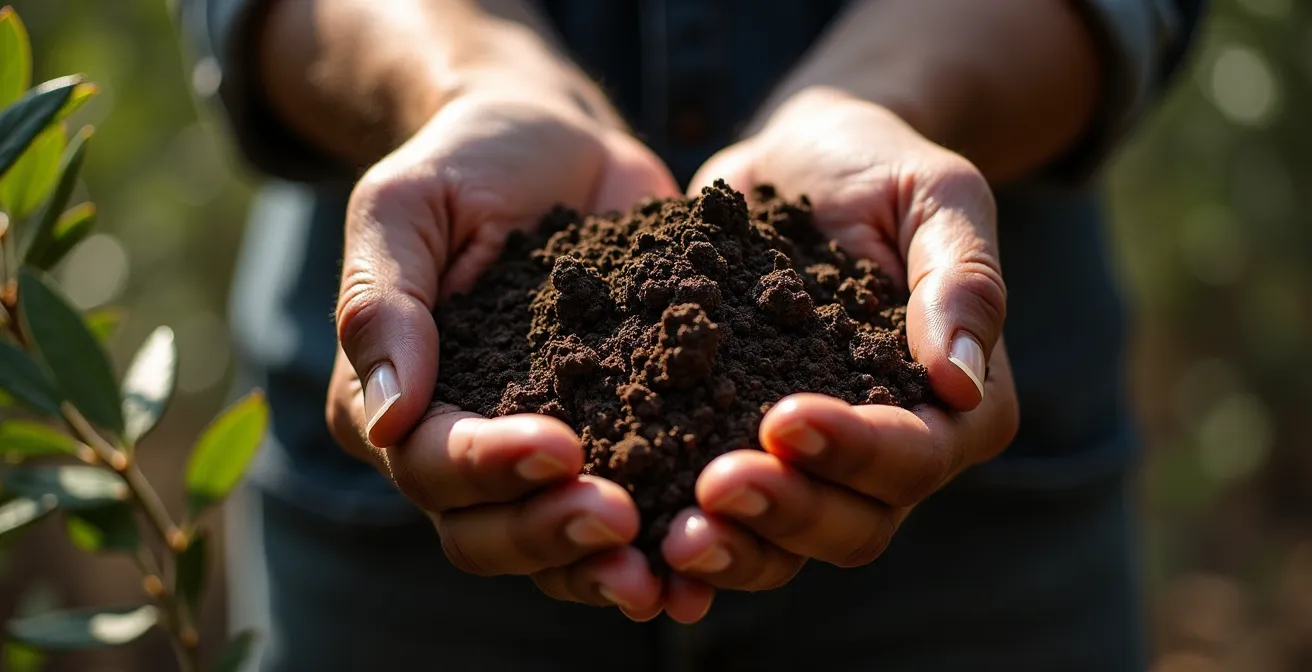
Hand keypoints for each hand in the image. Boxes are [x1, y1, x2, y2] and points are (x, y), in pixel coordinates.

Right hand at [325, 93, 698, 620]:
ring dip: (608, 567)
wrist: (559, 145)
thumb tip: (385, 416)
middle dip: (551, 534)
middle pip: (487, 533)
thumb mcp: (408, 205)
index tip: (560, 446)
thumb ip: (382, 300)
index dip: (489, 469)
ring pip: (558, 547)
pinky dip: (668, 540)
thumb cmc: (468, 163)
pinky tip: (720, 551)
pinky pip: (636, 510)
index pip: (430, 464)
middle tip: (619, 521)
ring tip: (669, 574)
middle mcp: (465, 447)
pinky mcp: (620, 439)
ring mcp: (545, 453)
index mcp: (397, 401)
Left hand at [662, 87, 1018, 597]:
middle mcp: (891, 453)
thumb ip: (962, 279)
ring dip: (736, 547)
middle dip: (787, 512)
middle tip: (715, 488)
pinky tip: (638, 540)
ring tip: (672, 534)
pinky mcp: (745, 452)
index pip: (917, 454)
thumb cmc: (878, 166)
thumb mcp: (936, 194)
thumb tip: (960, 380)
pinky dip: (689, 540)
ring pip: (789, 544)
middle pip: (854, 523)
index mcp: (957, 404)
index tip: (784, 418)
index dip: (856, 451)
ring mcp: (816, 465)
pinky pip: (726, 521)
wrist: (796, 160)